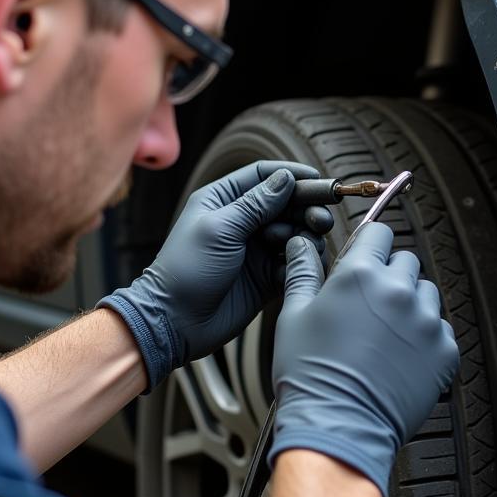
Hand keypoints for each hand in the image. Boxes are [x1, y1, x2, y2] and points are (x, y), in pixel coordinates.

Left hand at [99, 161, 332, 388]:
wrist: (176, 321)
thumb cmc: (188, 269)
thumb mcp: (220, 229)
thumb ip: (255, 204)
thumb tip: (286, 177)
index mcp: (224, 200)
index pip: (264, 176)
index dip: (293, 175)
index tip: (319, 180)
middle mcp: (243, 222)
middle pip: (286, 204)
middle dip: (306, 208)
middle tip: (320, 219)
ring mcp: (257, 249)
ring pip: (295, 232)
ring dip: (306, 236)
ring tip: (305, 245)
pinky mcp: (267, 276)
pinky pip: (294, 262)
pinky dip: (301, 262)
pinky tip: (297, 268)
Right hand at [268, 223, 459, 496]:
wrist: (338, 429)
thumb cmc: (310, 376)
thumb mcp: (294, 316)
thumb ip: (303, 272)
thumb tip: (300, 244)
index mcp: (360, 275)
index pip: (379, 232)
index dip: (369, 244)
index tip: (365, 258)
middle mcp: (398, 291)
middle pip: (406, 261)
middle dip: (390, 276)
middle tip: (369, 307)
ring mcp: (426, 321)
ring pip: (427, 294)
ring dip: (410, 305)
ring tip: (385, 335)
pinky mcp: (445, 351)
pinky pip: (442, 330)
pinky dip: (426, 338)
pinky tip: (401, 357)